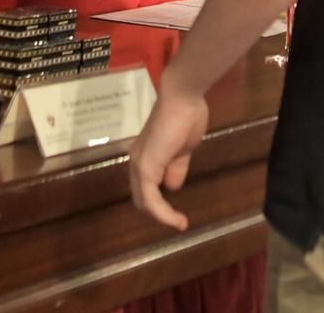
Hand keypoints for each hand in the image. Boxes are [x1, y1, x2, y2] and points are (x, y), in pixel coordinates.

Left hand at [128, 89, 209, 229]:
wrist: (183, 99)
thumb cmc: (186, 117)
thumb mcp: (184, 148)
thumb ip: (176, 167)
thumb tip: (172, 187)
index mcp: (145, 156)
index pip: (145, 187)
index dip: (159, 202)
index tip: (178, 211)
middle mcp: (137, 162)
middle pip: (141, 198)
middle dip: (159, 212)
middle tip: (178, 220)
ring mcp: (140, 166)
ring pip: (145, 202)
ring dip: (162, 217)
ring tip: (180, 223)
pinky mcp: (146, 169)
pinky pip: (153, 200)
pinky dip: (164, 214)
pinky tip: (178, 221)